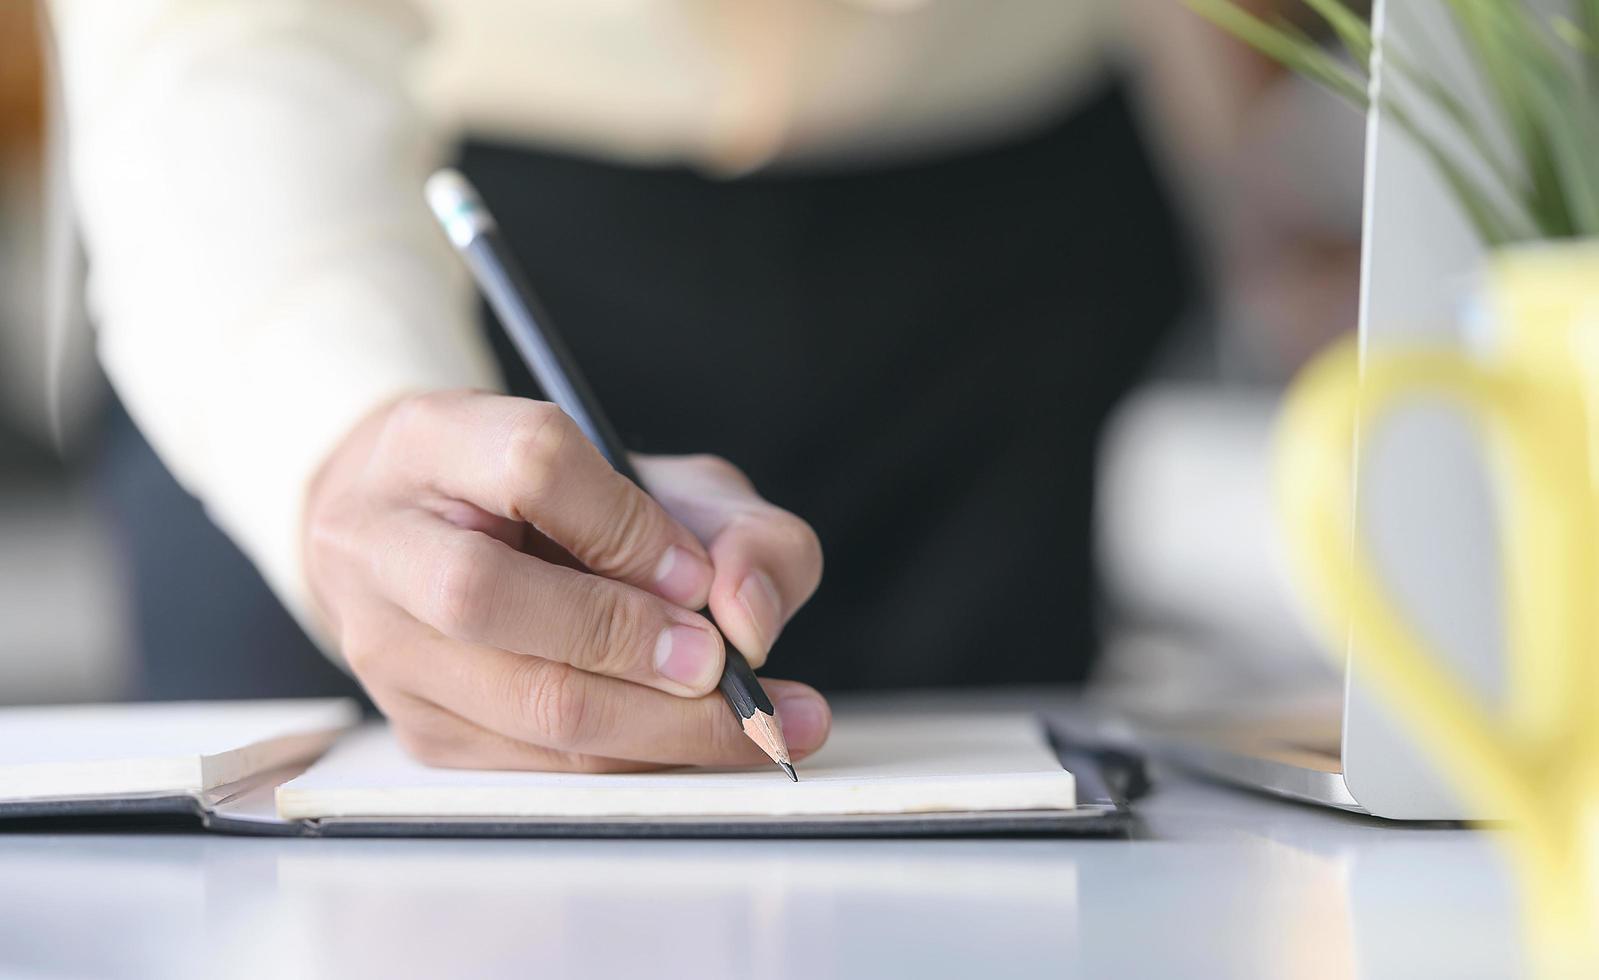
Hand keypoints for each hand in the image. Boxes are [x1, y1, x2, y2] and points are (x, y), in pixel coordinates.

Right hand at [303, 390, 829, 770]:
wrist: (440, 540)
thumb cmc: (563, 506)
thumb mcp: (666, 484)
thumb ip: (734, 529)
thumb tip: (751, 617)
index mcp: (435, 439)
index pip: (529, 465)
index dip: (626, 526)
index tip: (697, 574)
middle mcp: (381, 540)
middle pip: (486, 596)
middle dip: (628, 642)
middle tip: (728, 671)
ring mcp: (386, 643)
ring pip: (519, 700)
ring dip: (657, 726)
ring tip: (754, 725)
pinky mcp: (418, 728)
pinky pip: (536, 765)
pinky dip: (635, 762)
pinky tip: (700, 747)